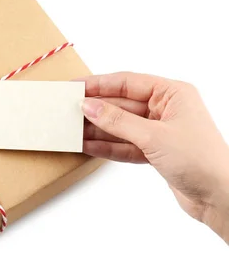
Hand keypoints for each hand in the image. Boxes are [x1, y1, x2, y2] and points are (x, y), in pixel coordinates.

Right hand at [80, 72, 228, 242]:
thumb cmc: (200, 159)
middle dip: (94, 109)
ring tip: (70, 129)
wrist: (220, 196)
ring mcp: (158, 131)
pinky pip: (123, 145)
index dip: (98, 84)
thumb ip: (118, 120)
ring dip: (96, 129)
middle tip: (66, 110)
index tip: (74, 87)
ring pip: (119, 126)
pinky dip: (105, 146)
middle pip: (121, 104)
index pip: (127, 83)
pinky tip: (85, 145)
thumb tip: (89, 106)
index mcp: (172, 94)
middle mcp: (165, 109)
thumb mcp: (154, 136)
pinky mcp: (154, 152)